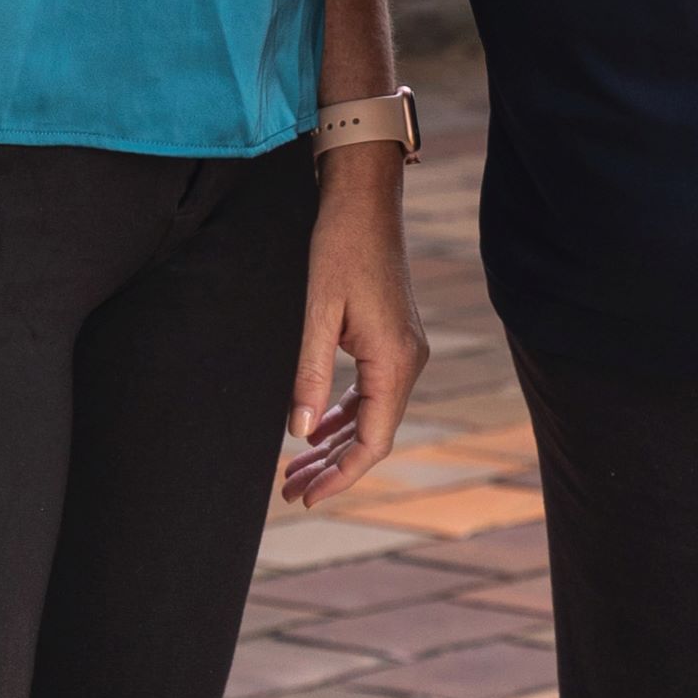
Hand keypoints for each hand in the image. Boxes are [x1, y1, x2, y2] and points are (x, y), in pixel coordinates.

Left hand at [279, 149, 423, 506]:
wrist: (365, 201)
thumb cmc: (340, 248)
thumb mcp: (317, 313)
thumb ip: (310, 375)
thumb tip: (299, 432)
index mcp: (394, 362)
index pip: (372, 442)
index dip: (340, 475)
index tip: (307, 496)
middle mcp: (408, 362)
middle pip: (372, 435)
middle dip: (332, 467)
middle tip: (290, 491)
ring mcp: (404, 352)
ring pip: (371, 416)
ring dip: (334, 443)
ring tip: (295, 469)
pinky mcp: (393, 340)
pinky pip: (371, 392)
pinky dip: (343, 414)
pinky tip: (314, 428)